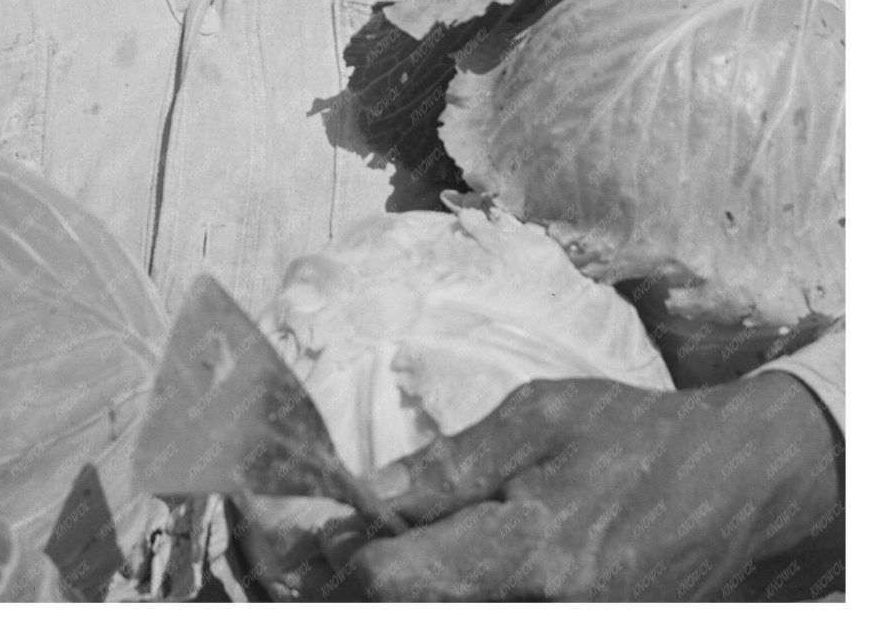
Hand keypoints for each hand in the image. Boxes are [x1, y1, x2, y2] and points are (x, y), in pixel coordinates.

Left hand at [317, 373, 842, 601]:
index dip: (345, 568)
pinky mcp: (590, 635)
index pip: (404, 582)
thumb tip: (371, 494)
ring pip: (459, 621)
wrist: (736, 484)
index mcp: (534, 550)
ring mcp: (574, 633)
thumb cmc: (634, 436)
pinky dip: (459, 599)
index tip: (303, 545)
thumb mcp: (539, 419)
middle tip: (313, 569)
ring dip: (408, 598)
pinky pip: (499, 619)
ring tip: (368, 567)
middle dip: (368, 593)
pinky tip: (431, 574)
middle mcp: (552, 613)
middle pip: (424, 619)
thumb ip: (452, 464)